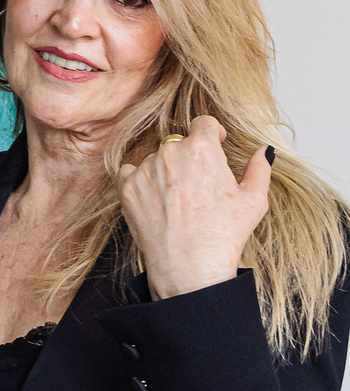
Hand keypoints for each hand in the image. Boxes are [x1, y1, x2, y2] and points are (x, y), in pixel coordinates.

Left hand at [117, 116, 271, 300]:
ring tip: (178, 202)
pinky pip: (130, 172)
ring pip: (156, 160)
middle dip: (190, 158)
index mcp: (202, 148)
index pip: (204, 123)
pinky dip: (139, 181)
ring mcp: (145, 169)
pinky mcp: (127, 187)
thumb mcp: (254, 200)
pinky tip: (155, 199)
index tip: (215, 145)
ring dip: (165, 171)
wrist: (190, 268)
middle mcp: (170, 152)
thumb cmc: (224, 235)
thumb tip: (264, 150)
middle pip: (180, 143)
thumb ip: (260, 168)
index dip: (212, 133)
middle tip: (198, 187)